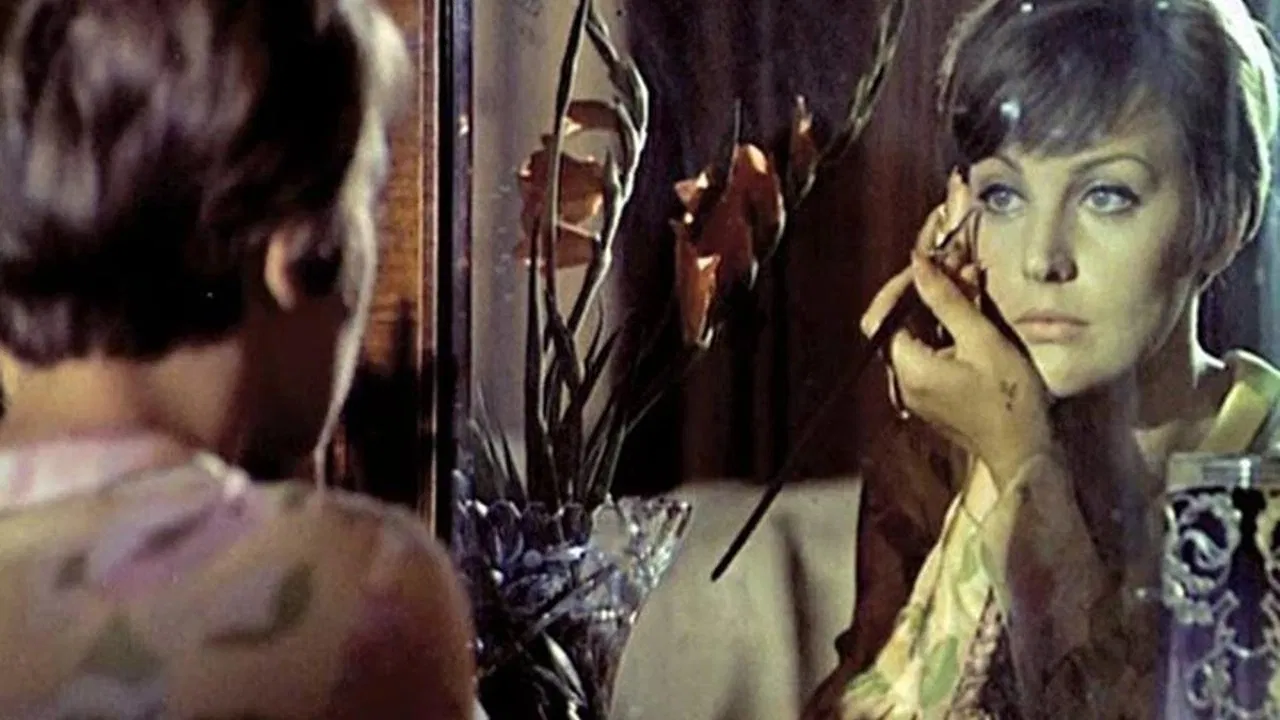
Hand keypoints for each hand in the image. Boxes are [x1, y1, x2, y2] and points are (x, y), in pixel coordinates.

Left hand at [861, 180, 1054, 485]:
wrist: (1024, 452)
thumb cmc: (1009, 402)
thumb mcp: (982, 341)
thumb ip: (947, 300)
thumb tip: (920, 264)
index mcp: (908, 369)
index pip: (881, 316)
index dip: (899, 285)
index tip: (928, 264)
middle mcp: (902, 382)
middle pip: (897, 324)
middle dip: (922, 292)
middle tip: (953, 268)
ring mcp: (915, 390)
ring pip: (914, 335)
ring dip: (936, 307)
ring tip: (967, 282)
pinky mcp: (931, 394)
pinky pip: (927, 352)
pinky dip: (943, 328)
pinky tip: (970, 311)